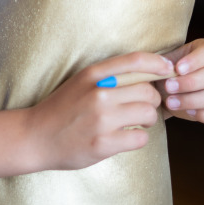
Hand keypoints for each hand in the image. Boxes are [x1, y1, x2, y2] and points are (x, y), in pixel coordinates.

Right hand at [25, 51, 172, 172]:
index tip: (168, 70)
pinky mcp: (103, 143)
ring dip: (147, 120)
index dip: (159, 64)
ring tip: (135, 122)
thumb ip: (109, 75)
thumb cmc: (62, 108)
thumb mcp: (81, 81)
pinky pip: (140, 138)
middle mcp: (98, 93)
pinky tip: (126, 137)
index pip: (136, 61)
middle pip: (148, 91)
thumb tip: (148, 73)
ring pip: (148, 114)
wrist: (35, 135)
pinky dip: (138, 138)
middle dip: (152, 100)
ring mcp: (101, 119)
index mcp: (93, 74)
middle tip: (142, 107)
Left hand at [158, 38, 203, 125]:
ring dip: (192, 101)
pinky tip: (187, 112)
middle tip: (168, 87)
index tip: (178, 68)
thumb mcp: (164, 62)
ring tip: (171, 102)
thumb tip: (165, 68)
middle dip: (190, 83)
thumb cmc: (167, 71)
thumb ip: (164, 63)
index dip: (195, 61)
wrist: (168, 89)